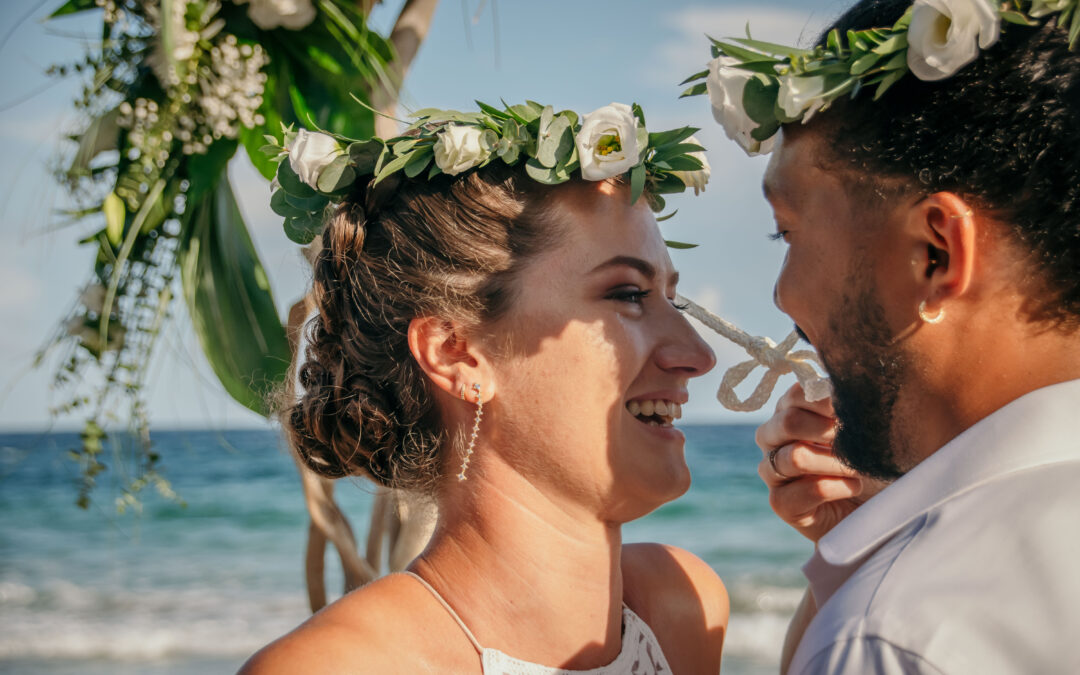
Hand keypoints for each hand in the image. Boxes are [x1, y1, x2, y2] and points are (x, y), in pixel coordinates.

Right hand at [755, 383, 886, 542]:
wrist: (884, 509)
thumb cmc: (876, 461)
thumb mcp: (870, 427)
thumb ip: (857, 404)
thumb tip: (856, 383)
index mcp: (792, 411)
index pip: (797, 394)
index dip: (827, 401)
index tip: (854, 411)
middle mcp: (775, 439)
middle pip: (788, 422)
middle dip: (829, 431)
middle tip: (855, 440)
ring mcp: (774, 472)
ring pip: (794, 457)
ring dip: (835, 462)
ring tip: (859, 469)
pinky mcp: (782, 504)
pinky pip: (802, 491)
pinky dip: (836, 488)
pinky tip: (853, 487)